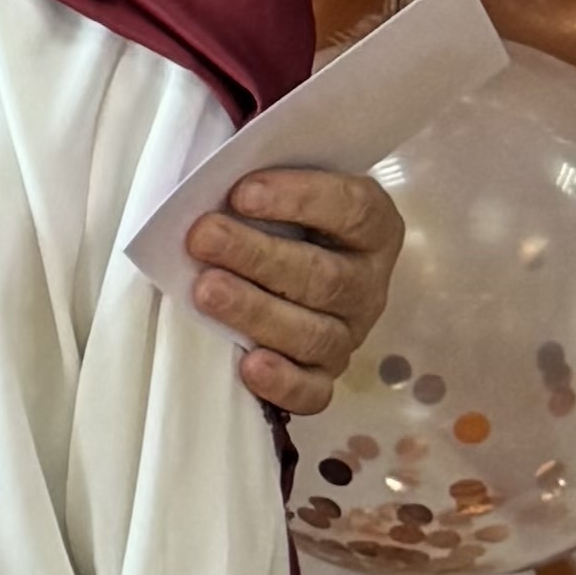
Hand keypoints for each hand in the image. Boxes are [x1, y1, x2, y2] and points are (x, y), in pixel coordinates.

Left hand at [187, 165, 399, 411]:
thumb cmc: (280, 217)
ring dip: (256, 311)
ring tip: (206, 290)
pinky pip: (313, 392)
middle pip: (325, 276)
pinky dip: (283, 382)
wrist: (286, 260)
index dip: (300, 199)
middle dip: (258, 256)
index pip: (351, 208)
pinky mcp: (325, 376)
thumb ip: (262, 182)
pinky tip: (249, 366)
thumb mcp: (281, 188)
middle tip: (203, 237)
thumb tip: (214, 185)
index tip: (241, 192)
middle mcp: (368, 284)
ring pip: (315, 333)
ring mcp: (350, 334)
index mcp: (372, 227)